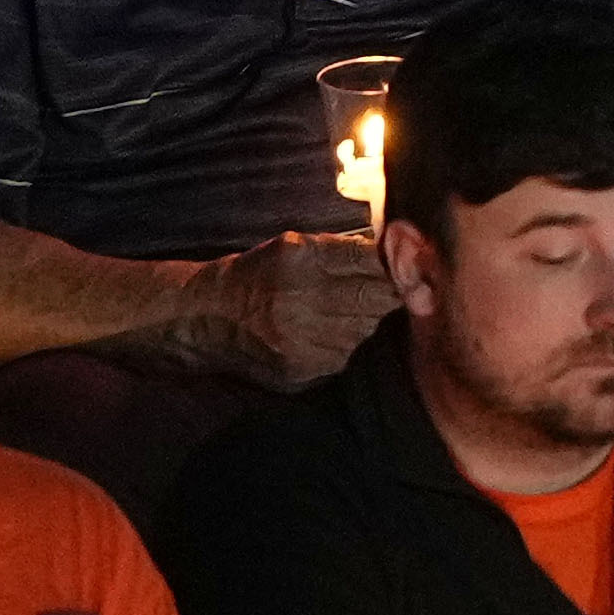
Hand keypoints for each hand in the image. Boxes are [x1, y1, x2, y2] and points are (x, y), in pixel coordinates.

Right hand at [190, 231, 402, 388]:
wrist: (207, 316)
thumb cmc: (259, 273)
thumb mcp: (296, 246)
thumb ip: (345, 248)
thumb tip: (396, 248)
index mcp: (303, 260)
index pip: (372, 263)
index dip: (396, 266)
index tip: (406, 267)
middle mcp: (302, 300)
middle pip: (375, 300)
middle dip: (387, 295)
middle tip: (389, 292)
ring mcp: (301, 340)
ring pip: (365, 331)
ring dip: (367, 321)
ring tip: (350, 312)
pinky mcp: (300, 369)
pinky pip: (344, 356)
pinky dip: (347, 344)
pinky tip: (332, 334)